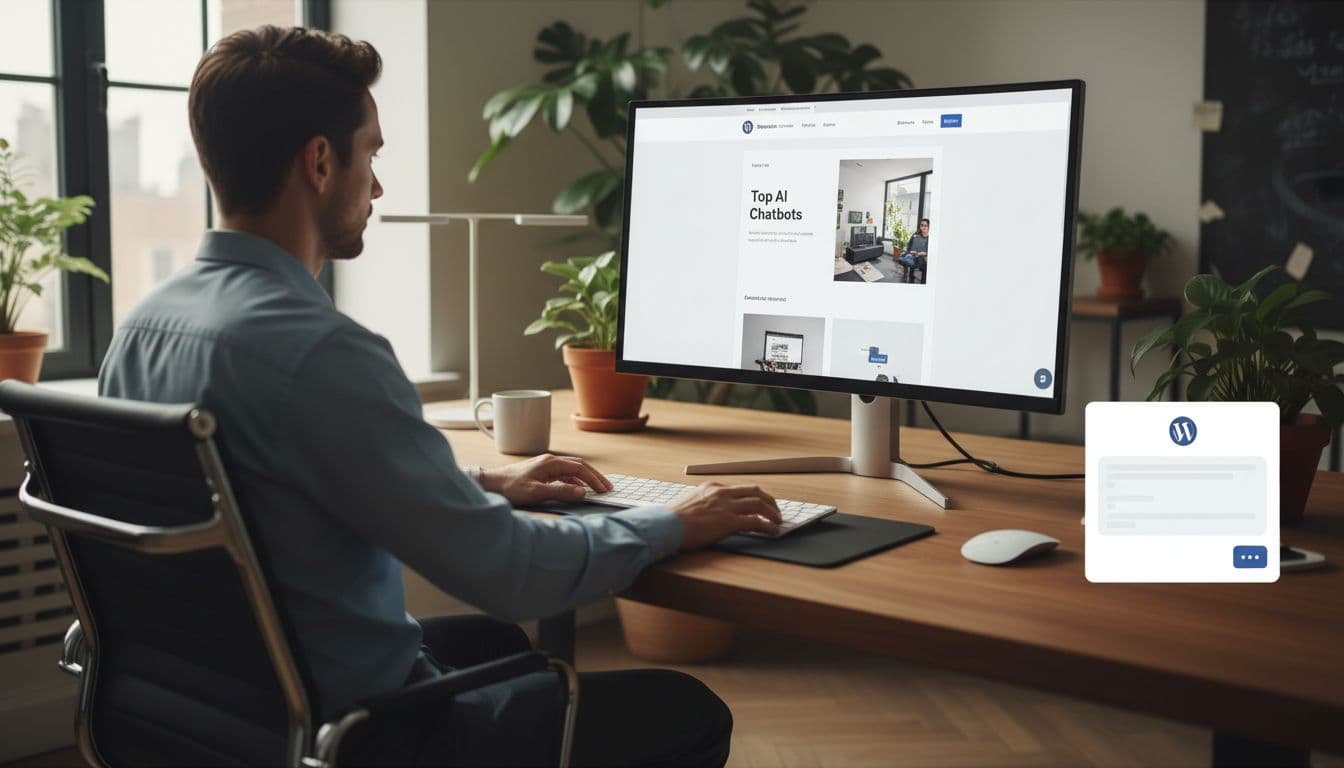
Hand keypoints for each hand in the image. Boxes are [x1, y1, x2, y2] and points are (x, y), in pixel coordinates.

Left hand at [479, 454, 612, 505]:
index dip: (594, 479)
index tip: (604, 490)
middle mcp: (550, 462)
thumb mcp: (536, 492)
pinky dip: (575, 481)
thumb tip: (582, 492)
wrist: (491, 483)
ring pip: (572, 470)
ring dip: (586, 479)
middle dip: (594, 476)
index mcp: (551, 463)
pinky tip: (577, 489)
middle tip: (607, 487)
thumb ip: (560, 492)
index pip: (580, 469)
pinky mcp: (541, 473)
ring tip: (597, 489)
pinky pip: (564, 475)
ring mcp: (546, 467)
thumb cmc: (510, 487)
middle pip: (579, 466)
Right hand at [669, 482, 781, 548]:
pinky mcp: (728, 521)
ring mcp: (726, 506)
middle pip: (754, 491)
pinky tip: (773, 531)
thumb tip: (708, 516)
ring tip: (778, 521)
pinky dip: (767, 526)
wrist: (664, 526)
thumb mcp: (689, 505)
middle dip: (768, 500)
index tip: (759, 504)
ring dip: (772, 513)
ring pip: (759, 503)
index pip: (739, 489)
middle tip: (775, 510)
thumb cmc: (671, 520)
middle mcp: (721, 492)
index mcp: (711, 487)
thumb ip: (703, 506)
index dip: (753, 497)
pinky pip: (755, 521)